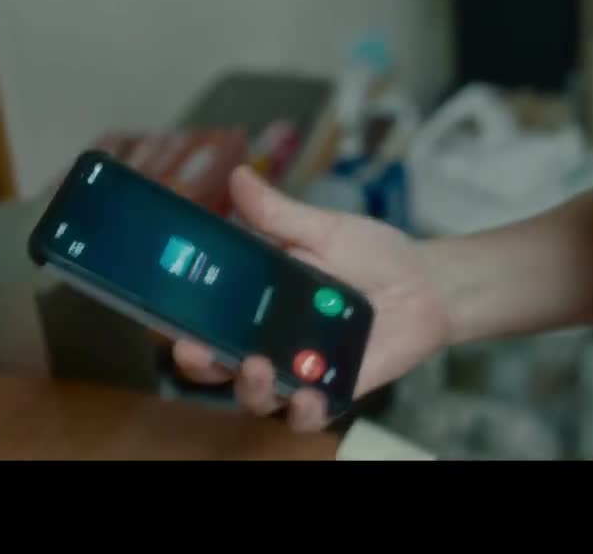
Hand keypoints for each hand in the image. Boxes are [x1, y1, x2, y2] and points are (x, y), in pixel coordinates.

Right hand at [172, 166, 451, 431]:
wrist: (428, 283)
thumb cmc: (374, 256)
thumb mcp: (325, 229)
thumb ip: (279, 214)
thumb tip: (239, 176)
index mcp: (259, 302)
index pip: (207, 319)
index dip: (179, 322)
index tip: (163, 316)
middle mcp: (271, 340)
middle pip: (219, 365)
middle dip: (199, 362)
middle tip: (194, 349)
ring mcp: (301, 369)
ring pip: (257, 396)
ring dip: (249, 387)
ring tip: (257, 367)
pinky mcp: (335, 390)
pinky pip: (309, 416)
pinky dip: (303, 411)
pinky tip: (307, 395)